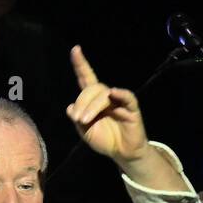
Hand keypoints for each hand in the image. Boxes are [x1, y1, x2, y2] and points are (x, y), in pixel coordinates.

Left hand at [66, 45, 147, 160]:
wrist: (122, 153)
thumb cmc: (105, 140)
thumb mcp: (85, 132)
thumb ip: (77, 120)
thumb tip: (71, 108)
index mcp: (93, 100)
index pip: (86, 78)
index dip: (81, 64)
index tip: (75, 49)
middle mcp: (106, 97)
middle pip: (92, 88)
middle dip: (82, 102)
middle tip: (79, 119)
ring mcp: (119, 101)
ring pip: (104, 94)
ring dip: (92, 106)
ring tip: (85, 120)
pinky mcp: (131, 109)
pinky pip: (127, 97)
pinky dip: (120, 93)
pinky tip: (113, 93)